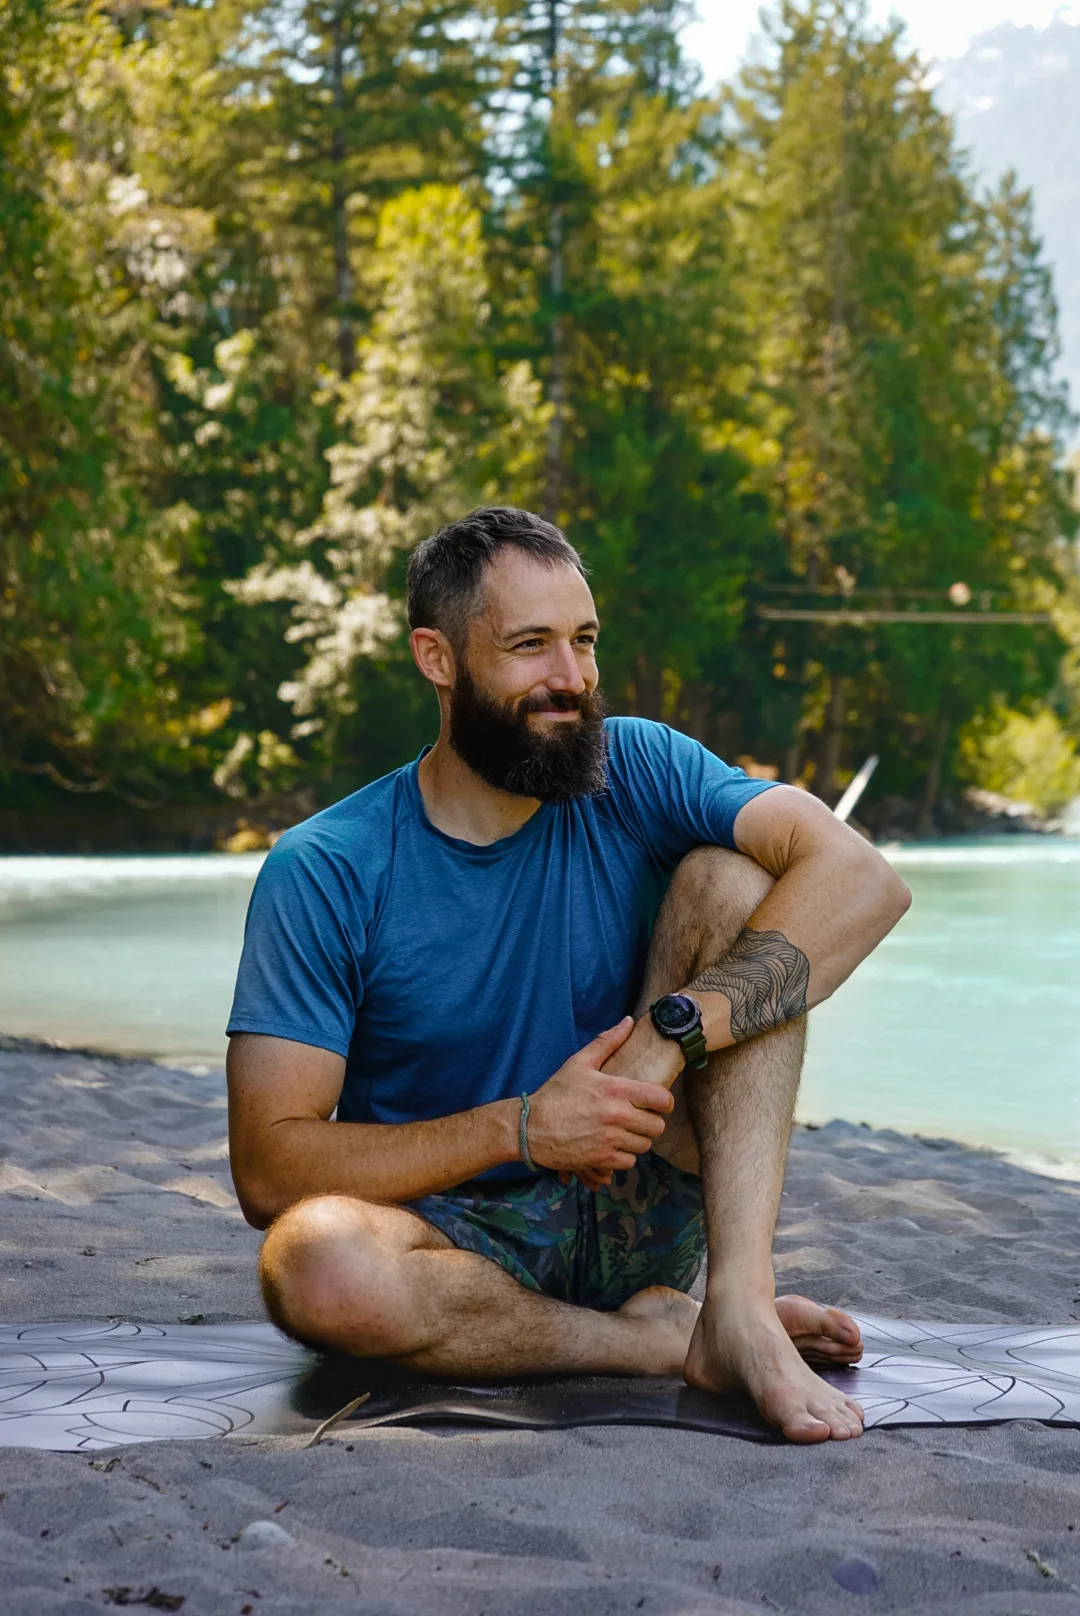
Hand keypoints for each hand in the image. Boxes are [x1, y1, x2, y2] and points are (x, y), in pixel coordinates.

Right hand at [526, 1018, 673, 1190]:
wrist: (530, 1128)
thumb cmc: (555, 1094)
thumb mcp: (579, 1063)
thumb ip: (607, 1042)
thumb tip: (628, 1022)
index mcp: (615, 1090)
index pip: (661, 1099)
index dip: (664, 1102)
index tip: (657, 1103)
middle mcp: (616, 1116)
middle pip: (657, 1127)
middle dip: (650, 1123)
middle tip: (638, 1119)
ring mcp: (609, 1140)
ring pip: (644, 1146)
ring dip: (636, 1141)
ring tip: (624, 1133)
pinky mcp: (601, 1159)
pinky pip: (628, 1163)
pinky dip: (623, 1157)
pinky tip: (612, 1147)